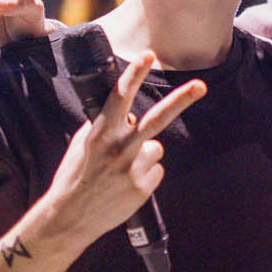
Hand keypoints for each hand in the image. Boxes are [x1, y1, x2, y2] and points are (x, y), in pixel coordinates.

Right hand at [41, 52, 206, 248]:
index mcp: (100, 134)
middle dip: (181, 100)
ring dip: (144, 156)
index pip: (119, 97)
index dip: (134, 74)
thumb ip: (103, 126)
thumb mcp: (82, 145)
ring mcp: (132, 170)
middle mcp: (118, 149)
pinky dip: (145, 175)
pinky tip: (126, 184)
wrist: (70, 217)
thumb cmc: (76, 176)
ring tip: (121, 170)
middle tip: (200, 86)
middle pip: (156, 120)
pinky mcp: (143, 188)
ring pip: (156, 148)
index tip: (147, 55)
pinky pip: (156, 171)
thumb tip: (125, 114)